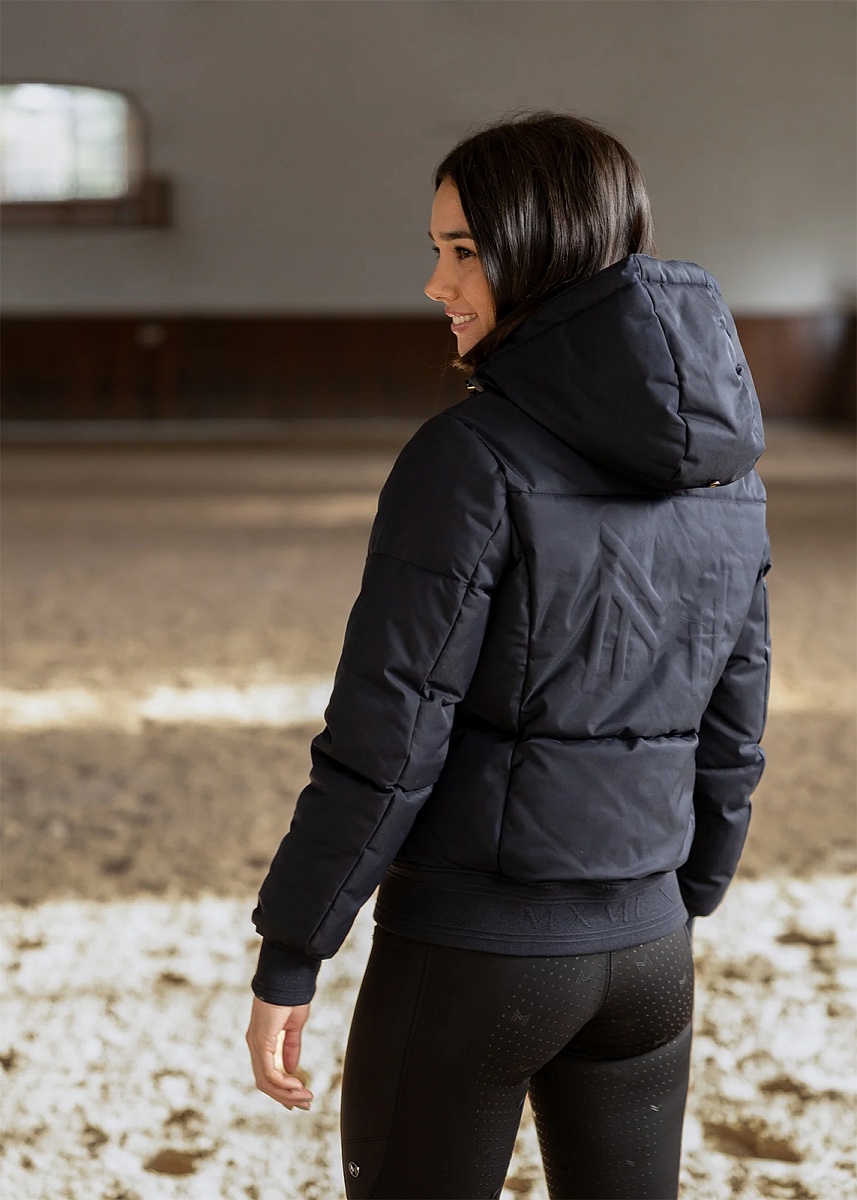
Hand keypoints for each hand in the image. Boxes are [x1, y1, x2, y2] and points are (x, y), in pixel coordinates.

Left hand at [246, 995, 313, 1109]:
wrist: (289, 977)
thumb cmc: (291, 996)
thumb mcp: (294, 1026)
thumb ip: (291, 1047)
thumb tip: (291, 1069)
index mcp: (261, 1040)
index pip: (266, 1074)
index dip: (281, 1090)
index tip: (299, 1100)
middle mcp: (254, 1044)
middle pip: (265, 1083)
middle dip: (286, 1097)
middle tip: (306, 1104)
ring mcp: (255, 1044)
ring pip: (266, 1082)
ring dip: (286, 1094)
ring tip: (306, 1097)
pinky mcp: (261, 1042)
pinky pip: (268, 1072)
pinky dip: (283, 1083)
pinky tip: (297, 1085)